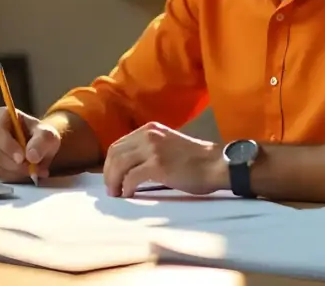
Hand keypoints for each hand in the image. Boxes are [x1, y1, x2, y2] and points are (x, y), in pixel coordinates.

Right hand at [0, 107, 60, 182]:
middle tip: (32, 168)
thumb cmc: (42, 136)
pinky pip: (0, 175)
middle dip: (14, 163)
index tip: (22, 157)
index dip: (6, 144)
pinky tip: (29, 174)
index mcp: (2, 117)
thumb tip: (31, 157)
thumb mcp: (48, 135)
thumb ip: (41, 141)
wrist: (43, 149)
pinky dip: (16, 177)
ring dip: (17, 171)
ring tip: (36, 170)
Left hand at [103, 122, 224, 197]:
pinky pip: (131, 177)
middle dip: (108, 174)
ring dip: (114, 182)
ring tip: (117, 194)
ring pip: (119, 165)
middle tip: (111, 190)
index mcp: (150, 129)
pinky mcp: (157, 165)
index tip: (111, 178)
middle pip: (114, 154)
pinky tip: (129, 194)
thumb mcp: (168, 144)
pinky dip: (126, 188)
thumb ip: (149, 149)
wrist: (216, 164)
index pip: (118, 145)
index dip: (110, 164)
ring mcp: (152, 149)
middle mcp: (148, 135)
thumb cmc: (196, 159)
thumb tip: (128, 167)